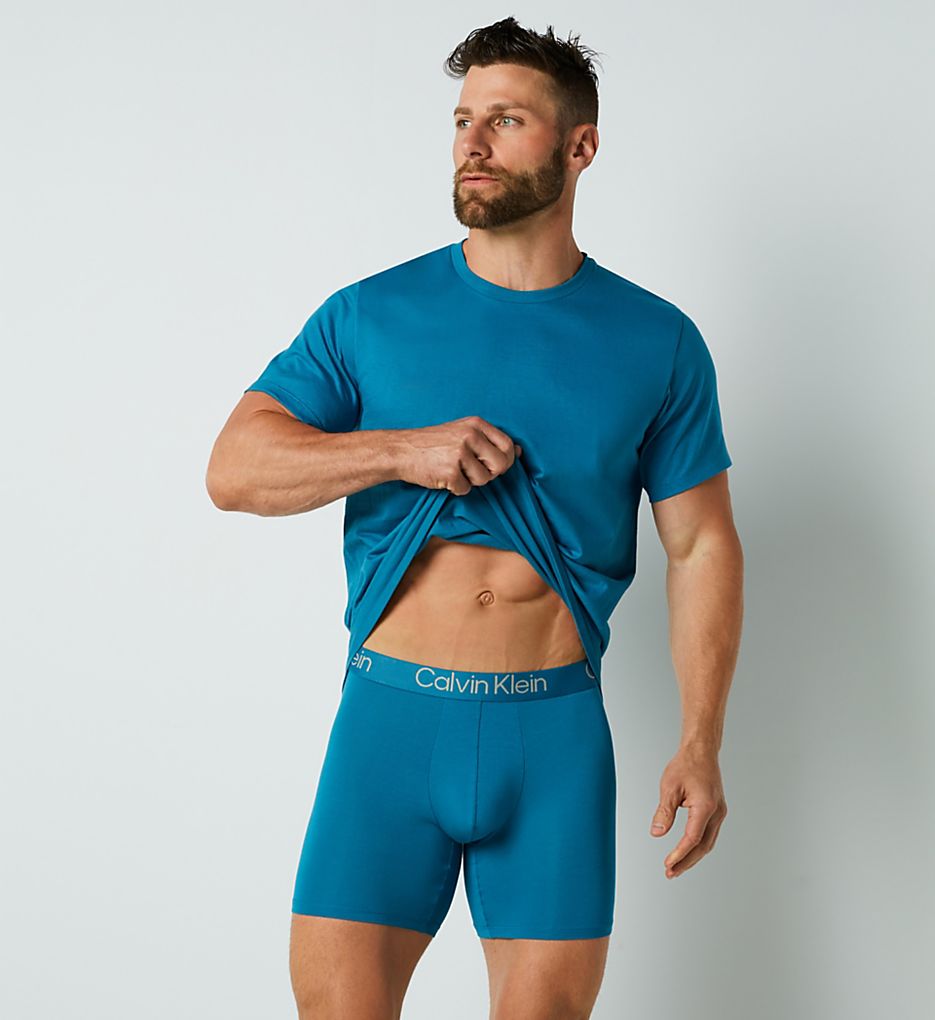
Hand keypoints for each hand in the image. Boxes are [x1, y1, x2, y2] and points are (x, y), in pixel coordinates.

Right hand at [396, 415, 522, 494]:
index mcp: (475, 424)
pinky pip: (465, 489)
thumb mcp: (462, 431)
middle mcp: (470, 436)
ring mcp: (459, 453)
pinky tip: (442, 476)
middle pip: (501, 465)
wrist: (401, 450)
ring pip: (484, 480)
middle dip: (490, 473)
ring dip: (470, 481)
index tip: (493, 465)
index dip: (505, 460)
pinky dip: (455, 488)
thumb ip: (488, 440)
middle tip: (473, 471)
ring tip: (453, 470)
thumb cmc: (432, 443)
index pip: (508, 445)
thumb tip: (519, 451)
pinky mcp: (450, 471)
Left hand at [650, 743, 726, 878]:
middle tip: (670, 873)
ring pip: (708, 843)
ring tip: (675, 867)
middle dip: (686, 862)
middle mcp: (716, 813)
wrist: (701, 752)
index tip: (667, 864)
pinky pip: (708, 835)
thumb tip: (657, 833)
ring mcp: (719, 813)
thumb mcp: (669, 787)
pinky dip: (697, 846)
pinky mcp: (717, 812)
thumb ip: (664, 812)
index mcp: (705, 807)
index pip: (692, 838)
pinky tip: (686, 852)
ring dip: (692, 857)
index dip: (679, 853)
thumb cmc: (686, 765)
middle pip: (703, 846)